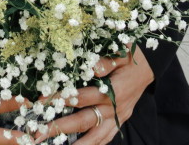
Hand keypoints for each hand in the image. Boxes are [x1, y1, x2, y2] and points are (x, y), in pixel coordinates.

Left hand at [34, 47, 153, 144]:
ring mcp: (117, 118)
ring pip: (95, 137)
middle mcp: (114, 109)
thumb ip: (106, 61)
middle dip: (59, 128)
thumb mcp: (121, 52)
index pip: (81, 97)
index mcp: (113, 91)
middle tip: (39, 134)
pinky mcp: (119, 121)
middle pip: (83, 121)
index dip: (61, 99)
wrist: (149, 67)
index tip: (41, 101)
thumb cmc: (131, 56)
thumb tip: (90, 67)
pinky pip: (106, 138)